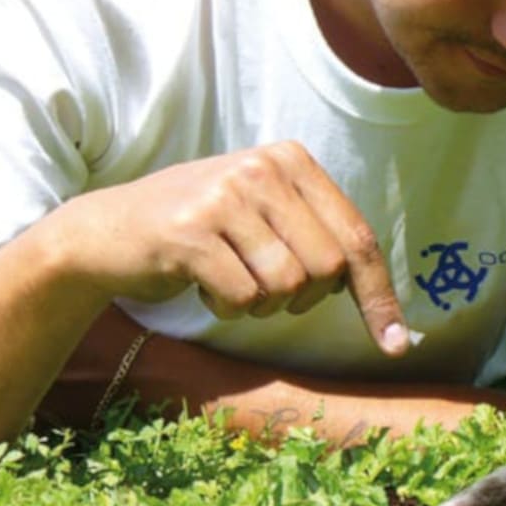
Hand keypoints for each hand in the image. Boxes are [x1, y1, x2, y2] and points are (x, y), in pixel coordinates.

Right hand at [55, 141, 409, 354]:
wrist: (109, 230)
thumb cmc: (204, 232)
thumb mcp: (268, 217)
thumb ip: (322, 241)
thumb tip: (392, 317)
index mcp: (293, 160)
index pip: (358, 238)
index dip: (379, 296)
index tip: (397, 345)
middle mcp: (264, 167)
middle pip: (326, 268)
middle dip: (301, 298)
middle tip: (263, 285)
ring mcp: (226, 194)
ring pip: (286, 286)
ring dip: (260, 303)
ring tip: (228, 278)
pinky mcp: (190, 230)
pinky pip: (242, 297)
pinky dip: (227, 307)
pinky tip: (202, 283)